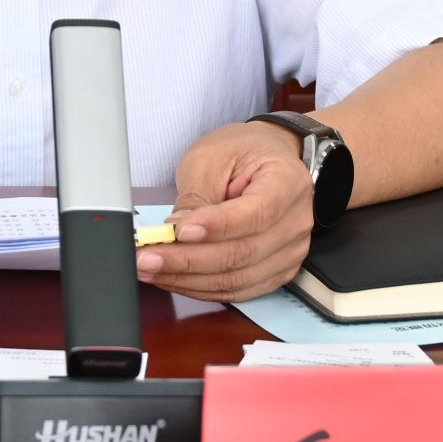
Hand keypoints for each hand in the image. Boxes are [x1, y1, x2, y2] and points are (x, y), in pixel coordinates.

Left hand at [137, 121, 314, 301]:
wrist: (266, 157)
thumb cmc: (242, 151)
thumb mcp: (211, 157)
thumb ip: (196, 197)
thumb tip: (174, 235)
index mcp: (287, 182)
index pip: (256, 214)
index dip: (215, 227)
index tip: (177, 231)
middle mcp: (296, 222)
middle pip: (242, 254)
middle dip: (188, 260)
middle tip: (146, 257)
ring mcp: (290, 252)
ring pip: (236, 279)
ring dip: (188, 279)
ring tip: (150, 269)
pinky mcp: (275, 272)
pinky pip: (237, 291)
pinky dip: (200, 288)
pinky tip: (172, 278)